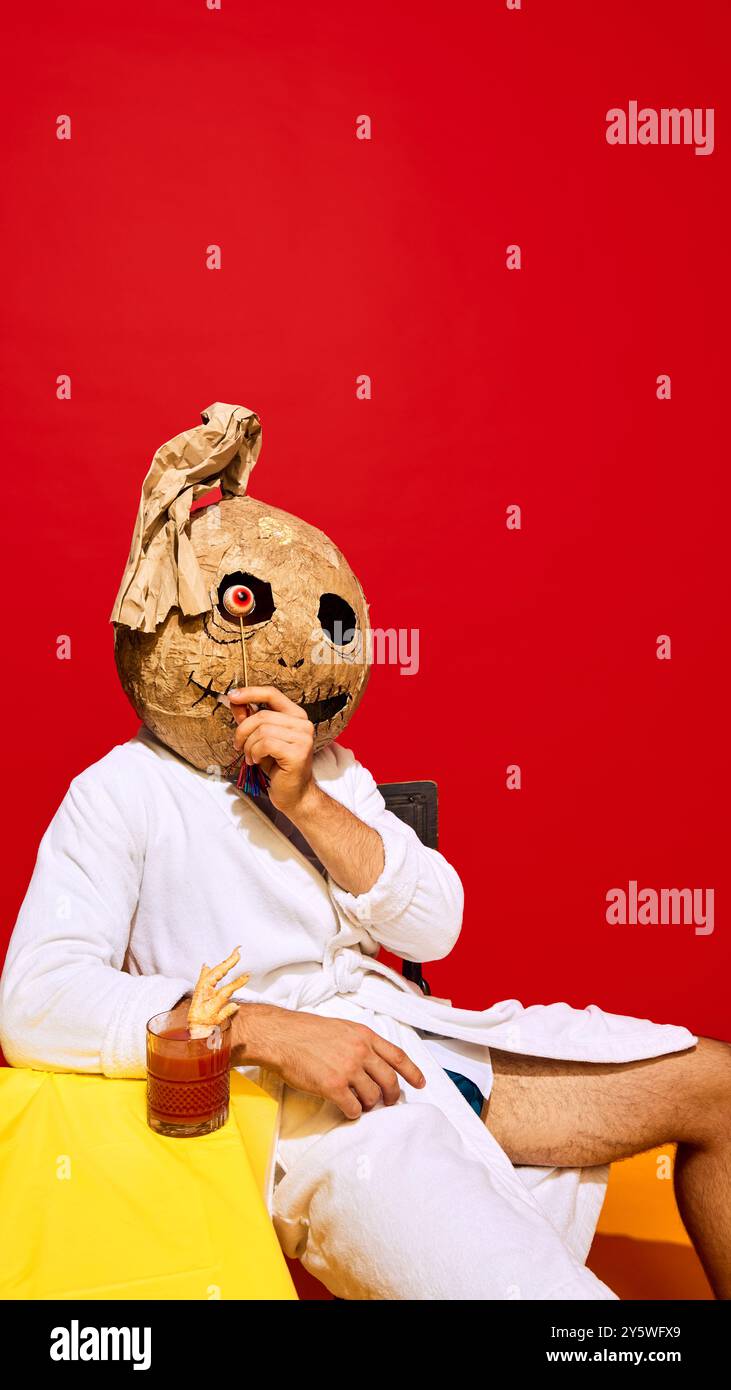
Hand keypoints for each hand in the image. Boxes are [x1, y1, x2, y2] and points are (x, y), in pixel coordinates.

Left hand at [229, 686, 314, 816]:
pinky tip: (256, 761)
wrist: (293, 794)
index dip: (250, 693)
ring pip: (262, 730)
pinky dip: (254, 753)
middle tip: (238, 746)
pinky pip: (265, 744)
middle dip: (243, 731)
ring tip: (250, 756)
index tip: (231, 696)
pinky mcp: (298, 752)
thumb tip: (234, 700)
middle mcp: (303, 723)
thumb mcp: (258, 739)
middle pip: (262, 715)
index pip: (272, 694)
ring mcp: (303, 738)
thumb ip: (249, 718)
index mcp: (296, 716)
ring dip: (248, 746)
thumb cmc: (276, 766)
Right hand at [232, 1003, 425, 1118]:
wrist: (281, 1036)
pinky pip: (354, 1107)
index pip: (397, 1056)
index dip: (413, 1071)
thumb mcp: (341, 1028)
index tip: (421, 1083)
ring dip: (371, 1105)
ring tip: (363, 1105)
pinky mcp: (333, 1086)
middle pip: (389, 1080)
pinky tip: (348, 1110)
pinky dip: (354, 1112)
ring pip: (373, 1096)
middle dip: (393, 1095)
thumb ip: (359, 1043)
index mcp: (364, 1035)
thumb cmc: (306, 1031)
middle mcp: (360, 1051)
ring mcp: (348, 1069)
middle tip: (389, 1102)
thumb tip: (371, 1063)